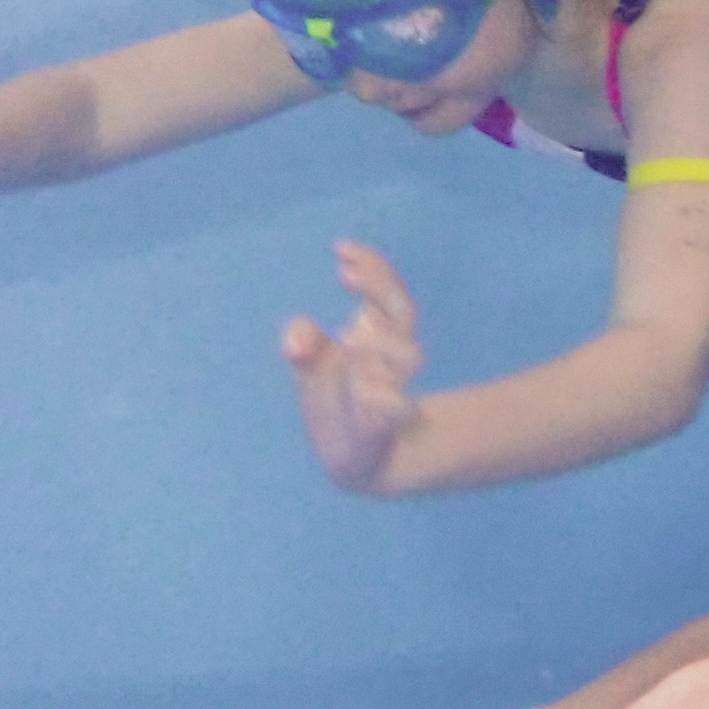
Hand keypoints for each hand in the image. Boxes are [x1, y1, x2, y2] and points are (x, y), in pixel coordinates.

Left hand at [282, 239, 425, 490]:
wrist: (354, 458)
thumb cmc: (334, 401)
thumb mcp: (312, 367)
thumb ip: (304, 342)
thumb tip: (301, 333)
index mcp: (378, 335)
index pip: (389, 292)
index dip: (374, 268)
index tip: (340, 249)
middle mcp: (392, 356)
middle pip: (404, 311)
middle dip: (379, 289)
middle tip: (345, 278)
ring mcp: (395, 388)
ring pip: (408, 355)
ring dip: (377, 342)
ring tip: (346, 340)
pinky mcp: (389, 425)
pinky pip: (397, 406)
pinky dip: (378, 395)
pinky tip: (357, 389)